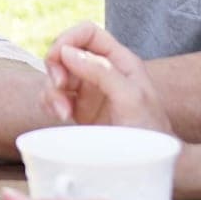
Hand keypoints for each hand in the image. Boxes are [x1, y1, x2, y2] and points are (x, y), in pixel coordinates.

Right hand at [43, 23, 175, 134]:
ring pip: (57, 75)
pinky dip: (50, 103)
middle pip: (66, 52)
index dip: (69, 38)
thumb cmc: (150, 132)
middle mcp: (102, 71)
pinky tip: (60, 116)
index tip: (58, 57)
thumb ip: (102, 72)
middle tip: (60, 87)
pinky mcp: (79, 111)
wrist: (151, 166)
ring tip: (63, 112)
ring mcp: (89, 91)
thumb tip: (68, 52)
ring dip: (52, 90)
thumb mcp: (131, 98)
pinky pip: (53, 96)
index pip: (88, 33)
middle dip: (56, 67)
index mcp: (119, 61)